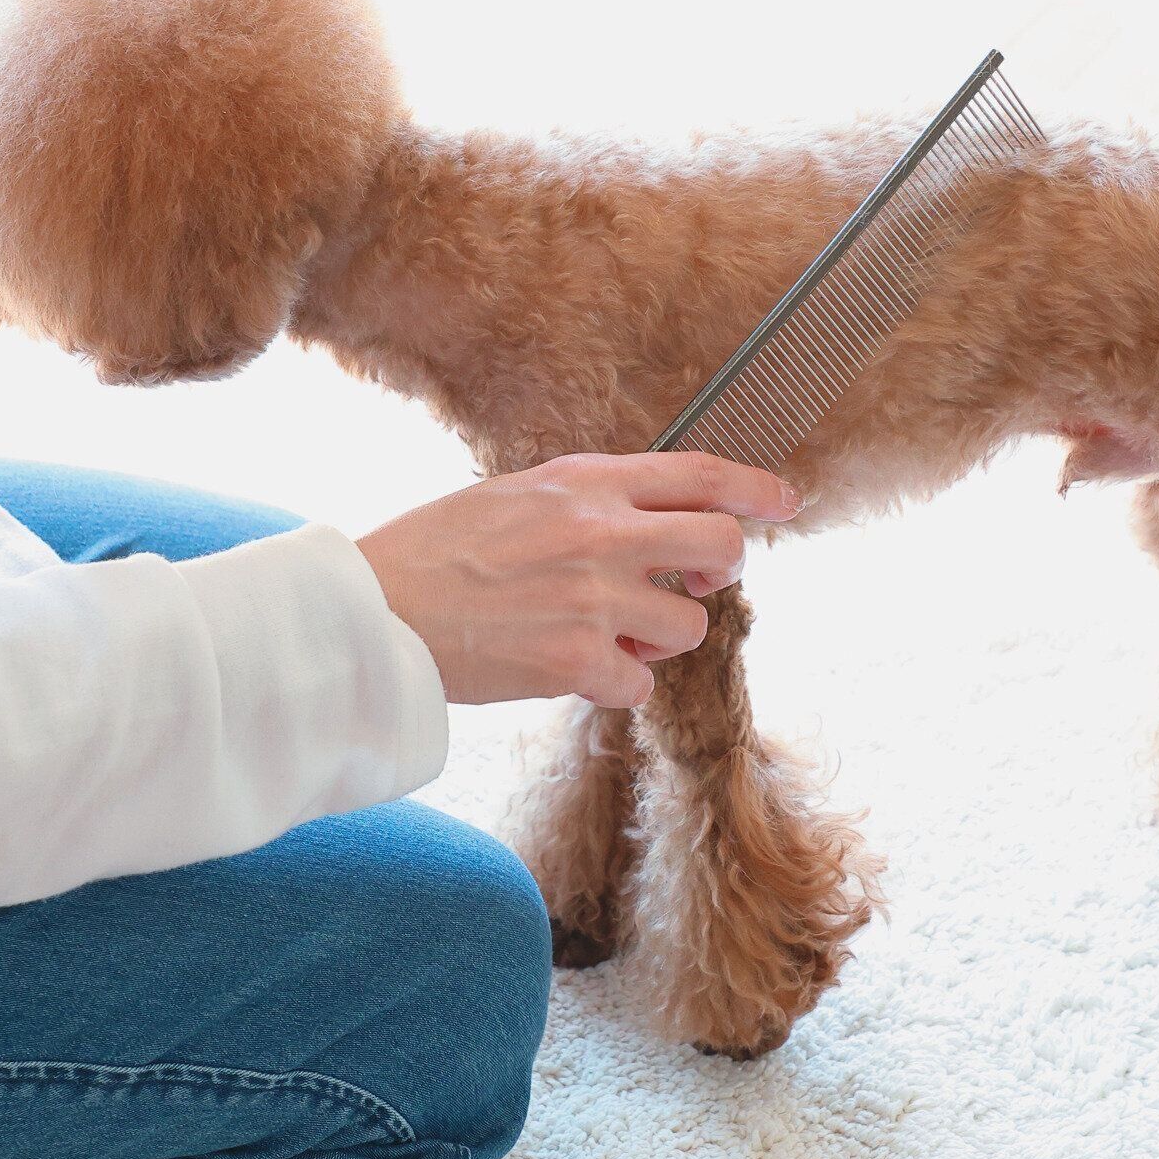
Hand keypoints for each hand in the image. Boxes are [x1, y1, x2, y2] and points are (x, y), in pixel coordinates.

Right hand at [357, 452, 799, 708]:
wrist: (372, 612)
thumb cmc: (432, 553)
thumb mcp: (514, 495)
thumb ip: (586, 501)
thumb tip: (650, 519)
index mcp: (584, 482)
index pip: (700, 473)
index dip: (756, 488)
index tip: (785, 502)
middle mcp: (601, 532)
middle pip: (721, 546)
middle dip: (720, 572)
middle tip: (694, 587)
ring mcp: (594, 598)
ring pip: (688, 627)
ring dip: (655, 638)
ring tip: (597, 633)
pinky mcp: (579, 661)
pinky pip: (640, 683)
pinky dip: (612, 685)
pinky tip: (565, 669)